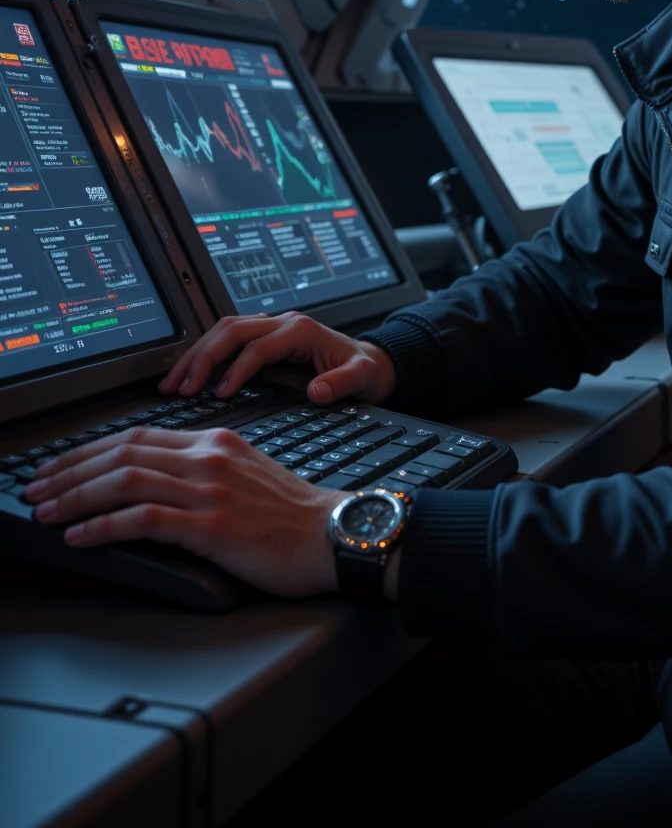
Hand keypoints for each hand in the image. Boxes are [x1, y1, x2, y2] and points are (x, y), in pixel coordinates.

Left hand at [25, 427, 348, 595]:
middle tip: (37, 487)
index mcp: (216, 441)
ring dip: (75, 496)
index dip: (91, 450)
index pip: (138, 436)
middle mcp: (208, 457)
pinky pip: (143, 518)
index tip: (61, 467)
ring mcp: (209, 490)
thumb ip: (203, 472)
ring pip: (125, 480)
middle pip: (123, 452)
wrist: (334, 535)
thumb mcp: (246, 476)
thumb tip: (154, 487)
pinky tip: (81, 535)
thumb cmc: (294, 516)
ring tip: (46, 511)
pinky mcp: (211, 526)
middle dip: (70, 470)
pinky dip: (103, 526)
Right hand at [158, 312, 396, 405]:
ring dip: (196, 355)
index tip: (219, 394)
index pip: (258, 346)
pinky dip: (205, 356)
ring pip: (223, 331)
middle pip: (231, 330)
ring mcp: (271, 328)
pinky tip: (188, 377)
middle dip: (202, 358)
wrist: (368, 363)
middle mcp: (282, 323)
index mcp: (301, 330)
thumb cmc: (363, 370)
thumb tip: (316, 392)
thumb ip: (342, 384)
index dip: (237, 369)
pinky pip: (227, 341)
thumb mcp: (362, 378)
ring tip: (172, 384)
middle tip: (179, 388)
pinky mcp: (263, 339)